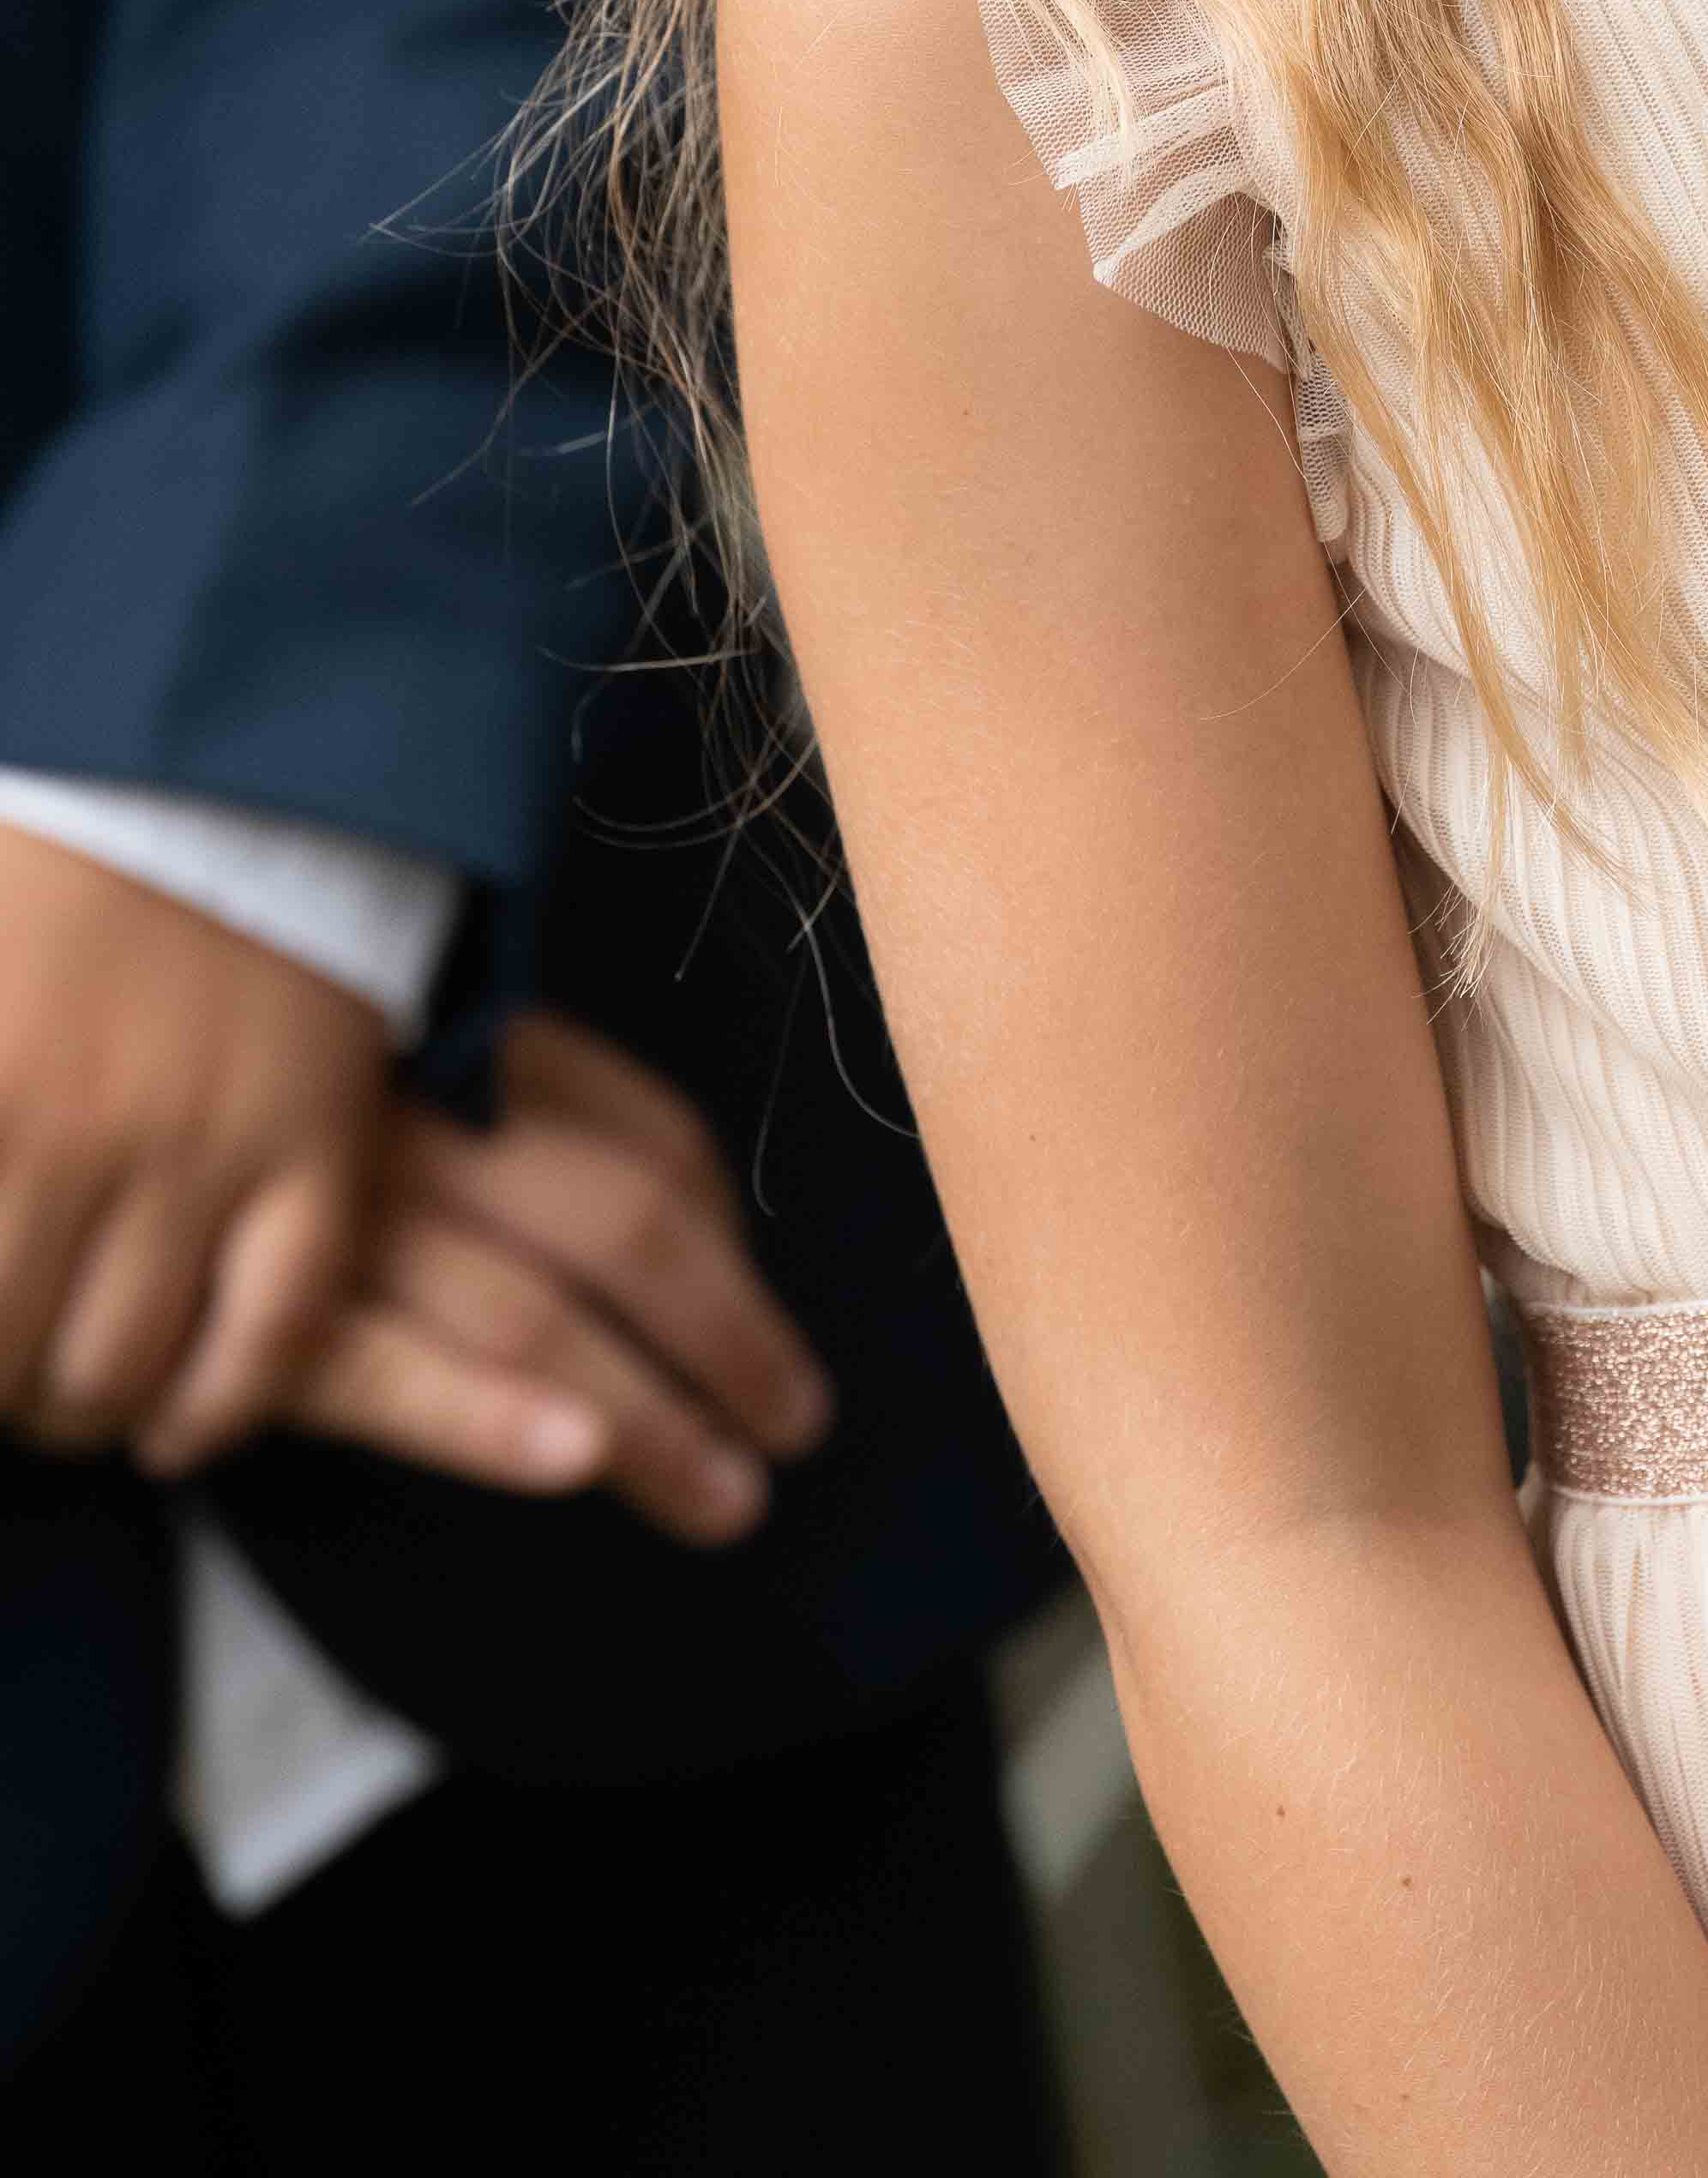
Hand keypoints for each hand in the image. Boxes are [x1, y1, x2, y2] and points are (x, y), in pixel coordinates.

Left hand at [0, 820, 389, 1469]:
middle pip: (0, 1358)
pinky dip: (212, 1409)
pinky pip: (269, 1336)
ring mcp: (204, 1150)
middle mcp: (74, 1137)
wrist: (223, 734)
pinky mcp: (314, 1146)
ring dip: (71, 1404)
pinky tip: (170, 1426)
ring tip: (56, 1379)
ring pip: (117, 1370)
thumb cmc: (35, 849)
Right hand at [263, 1009, 835, 1544]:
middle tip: (795, 1427)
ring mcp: (333, 1210)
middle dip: (728, 1337)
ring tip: (726, 1498)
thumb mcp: (412, 1067)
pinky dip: (483, 1415)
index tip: (774, 1337)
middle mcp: (417, 1114)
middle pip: (618, 1224)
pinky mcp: (245, 1316)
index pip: (653, 1133)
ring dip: (648, 1416)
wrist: (83, 1131)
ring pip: (528, 1310)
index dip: (735, 1247)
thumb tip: (694, 1230)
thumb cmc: (274, 1105)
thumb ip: (525, 1112)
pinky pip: (380, 1372)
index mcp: (469, 1038)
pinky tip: (574, 1461)